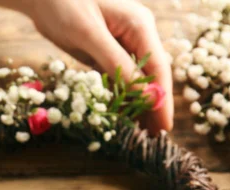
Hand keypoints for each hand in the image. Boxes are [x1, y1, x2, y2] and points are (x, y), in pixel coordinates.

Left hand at [0, 0, 173, 133]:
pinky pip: (118, 77)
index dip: (162, 99)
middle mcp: (136, 34)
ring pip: (136, 79)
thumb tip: (142, 92)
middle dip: (153, 106)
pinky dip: (121, 96)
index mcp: (139, 25)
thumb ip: (115, 63)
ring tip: (142, 133)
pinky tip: (122, 114)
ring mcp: (121, 43)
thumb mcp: (89, 35)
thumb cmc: (64, 4)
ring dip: (138, 104)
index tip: (165, 125)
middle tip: (156, 137)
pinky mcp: (105, 51)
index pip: (158, 68)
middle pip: (151, 76)